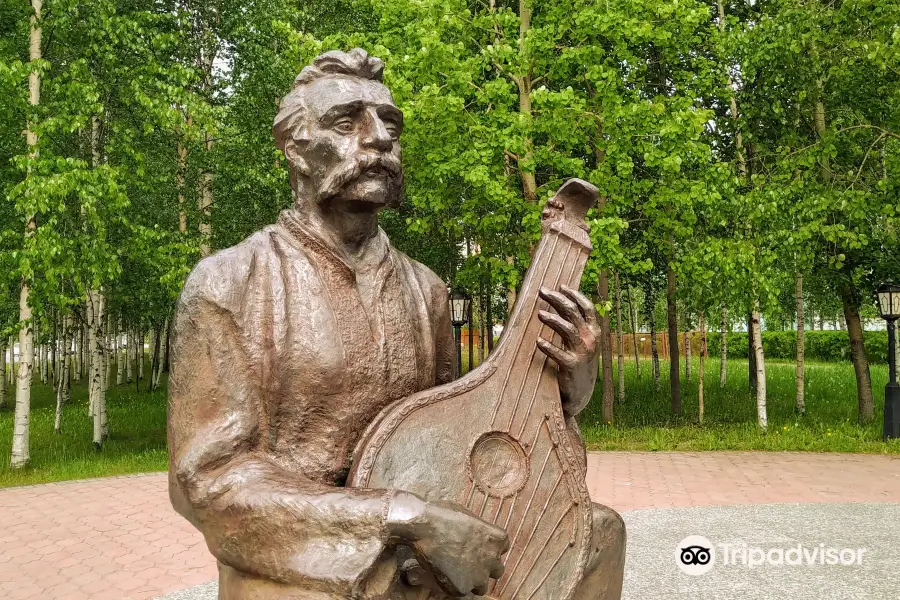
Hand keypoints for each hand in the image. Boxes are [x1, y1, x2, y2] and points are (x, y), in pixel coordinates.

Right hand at [386, 493, 508, 596]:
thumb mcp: (469, 516)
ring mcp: (478, 576)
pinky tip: (444, 573)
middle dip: (485, 567)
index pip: (502, 548)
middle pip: (497, 570)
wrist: (425, 526)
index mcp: (497, 539)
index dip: (488, 549)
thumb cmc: (443, 514)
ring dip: (472, 580)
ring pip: (481, 586)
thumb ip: (478, 530)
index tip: (478, 547)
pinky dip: (454, 585)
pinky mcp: (462, 587)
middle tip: (469, 562)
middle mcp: (492, 559)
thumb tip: (473, 534)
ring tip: (456, 572)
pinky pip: (462, 591)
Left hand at [536, 284, 599, 418]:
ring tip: (539, 314)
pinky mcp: (572, 366)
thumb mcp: (581, 341)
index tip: (560, 286)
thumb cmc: (577, 362)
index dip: (574, 295)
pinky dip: (548, 347)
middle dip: (558, 299)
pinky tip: (538, 341)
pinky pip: (559, 354)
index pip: (587, 307)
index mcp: (594, 331)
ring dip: (552, 319)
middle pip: (574, 313)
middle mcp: (590, 340)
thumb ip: (574, 324)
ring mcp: (582, 353)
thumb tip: (560, 302)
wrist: (581, 392)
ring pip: (567, 329)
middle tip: (542, 291)